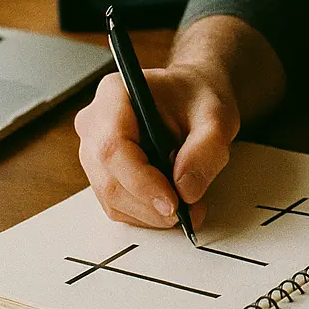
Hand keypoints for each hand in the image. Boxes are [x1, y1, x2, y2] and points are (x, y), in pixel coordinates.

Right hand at [75, 63, 239, 229]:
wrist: (191, 98)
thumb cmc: (197, 99)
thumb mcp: (216, 118)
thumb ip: (206, 150)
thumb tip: (185, 190)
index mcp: (114, 94)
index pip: (113, 147)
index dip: (141, 182)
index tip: (174, 203)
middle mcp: (94, 122)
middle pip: (108, 179)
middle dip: (150, 206)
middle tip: (189, 212)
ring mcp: (92, 150)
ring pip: (111, 199)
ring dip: (151, 215)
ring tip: (189, 207)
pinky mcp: (101, 173)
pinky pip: (116, 205)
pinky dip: (146, 214)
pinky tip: (172, 204)